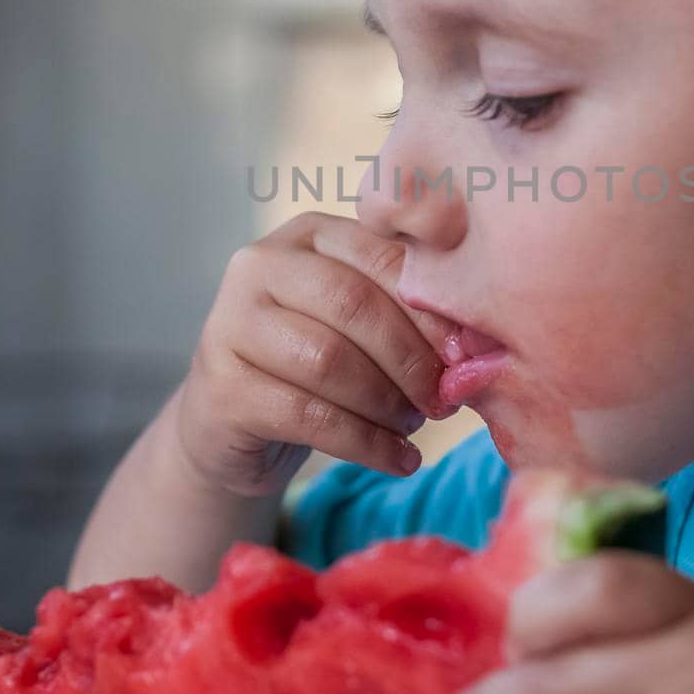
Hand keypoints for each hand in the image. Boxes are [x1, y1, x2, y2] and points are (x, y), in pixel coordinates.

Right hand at [173, 212, 458, 496]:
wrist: (232, 418)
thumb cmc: (315, 359)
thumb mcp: (358, 321)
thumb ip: (405, 310)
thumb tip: (472, 346)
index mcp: (307, 234)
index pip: (383, 259)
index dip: (432, 312)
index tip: (467, 356)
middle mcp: (259, 265)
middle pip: (354, 305)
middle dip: (410, 359)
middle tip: (443, 400)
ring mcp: (230, 323)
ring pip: (329, 361)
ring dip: (388, 403)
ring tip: (415, 427)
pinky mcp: (221, 387)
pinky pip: (308, 416)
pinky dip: (367, 443)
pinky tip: (398, 460)